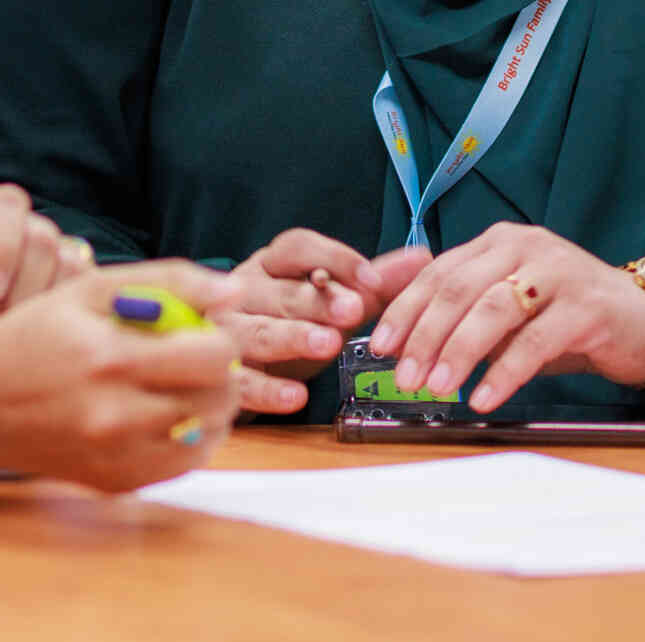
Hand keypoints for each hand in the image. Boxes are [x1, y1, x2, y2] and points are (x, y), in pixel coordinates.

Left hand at [0, 183, 97, 327]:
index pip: (7, 206)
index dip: (2, 247)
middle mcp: (28, 228)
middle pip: (43, 238)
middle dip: (18, 289)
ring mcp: (59, 256)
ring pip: (70, 266)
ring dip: (40, 307)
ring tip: (9, 337)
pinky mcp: (81, 287)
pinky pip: (88, 293)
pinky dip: (64, 319)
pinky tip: (36, 341)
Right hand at [0, 262, 239, 492]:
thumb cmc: (32, 335)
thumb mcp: (88, 289)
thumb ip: (166, 281)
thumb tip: (233, 292)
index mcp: (111, 358)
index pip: (213, 356)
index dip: (222, 338)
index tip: (205, 329)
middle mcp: (115, 416)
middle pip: (218, 399)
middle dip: (223, 373)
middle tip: (201, 358)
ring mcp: (115, 457)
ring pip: (208, 435)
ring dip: (212, 407)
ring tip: (186, 384)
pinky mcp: (113, 483)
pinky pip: (181, 466)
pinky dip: (189, 440)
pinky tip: (169, 415)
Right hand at [214, 228, 379, 415]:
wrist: (228, 363)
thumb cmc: (285, 323)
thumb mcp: (329, 302)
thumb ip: (371, 283)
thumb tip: (422, 258)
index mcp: (271, 265)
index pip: (298, 247)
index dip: (335, 260)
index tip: (372, 278)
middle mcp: (243, 292)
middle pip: (280, 290)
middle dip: (318, 300)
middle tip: (354, 310)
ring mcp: (227, 333)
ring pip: (257, 332)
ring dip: (292, 337)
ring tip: (328, 345)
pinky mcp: (222, 376)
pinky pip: (243, 382)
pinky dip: (268, 391)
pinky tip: (295, 397)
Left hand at [363, 223, 644, 414]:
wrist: (640, 321)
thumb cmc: (563, 317)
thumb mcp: (505, 305)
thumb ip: (457, 306)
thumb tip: (391, 319)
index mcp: (498, 242)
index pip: (439, 271)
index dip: (406, 308)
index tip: (380, 344)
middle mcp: (526, 247)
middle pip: (460, 288)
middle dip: (425, 334)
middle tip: (406, 375)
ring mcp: (558, 273)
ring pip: (493, 310)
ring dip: (459, 351)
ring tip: (437, 387)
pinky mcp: (586, 307)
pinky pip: (535, 341)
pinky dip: (504, 372)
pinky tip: (485, 397)